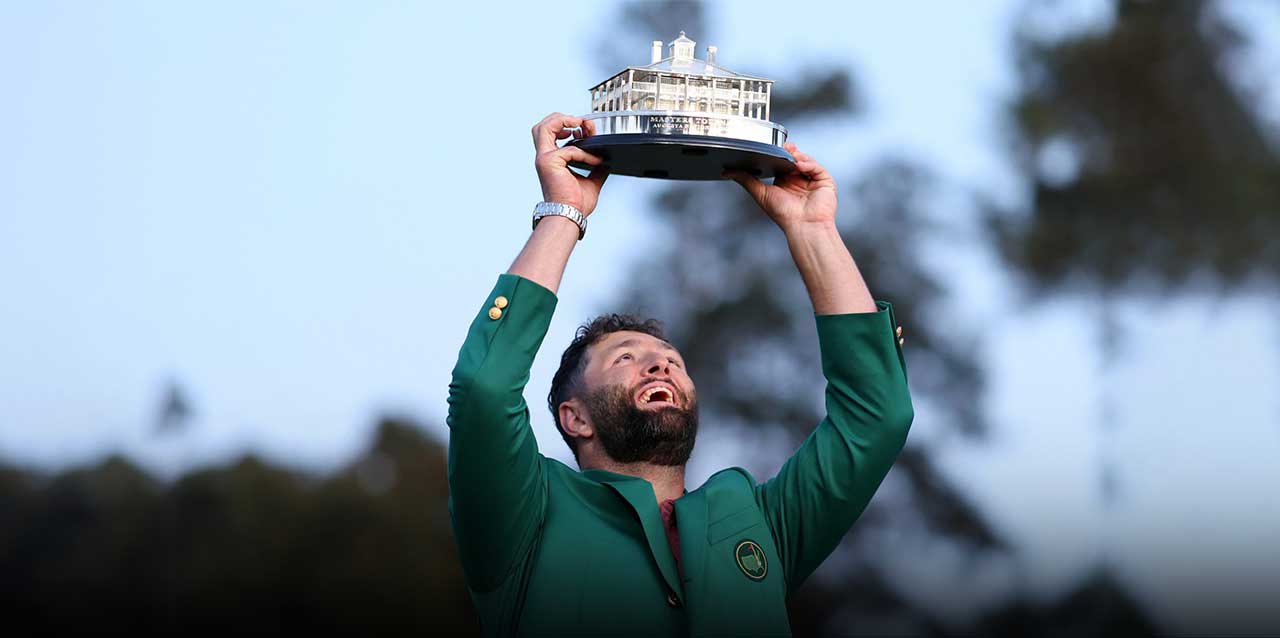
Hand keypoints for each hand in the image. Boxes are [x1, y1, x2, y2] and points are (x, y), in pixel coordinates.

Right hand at [532, 112, 609, 215]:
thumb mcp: (591, 181)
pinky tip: (595, 162)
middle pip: (542, 125)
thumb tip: (606, 161)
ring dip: (564, 121)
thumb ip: (595, 168)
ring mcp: (544, 159)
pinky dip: (585, 153)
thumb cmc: (575, 204)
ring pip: (544, 127)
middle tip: (581, 123)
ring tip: (582, 126)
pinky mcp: (549, 162)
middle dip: (562, 118)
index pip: (551, 133)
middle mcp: (544, 158)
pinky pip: (569, 148)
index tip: (585, 129)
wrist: (570, 216)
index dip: (567, 125)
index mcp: (551, 160)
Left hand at [722, 142, 836, 231]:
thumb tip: (726, 172)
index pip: (783, 162)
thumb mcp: (760, 193)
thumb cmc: (783, 214)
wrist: (803, 225)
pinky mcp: (825, 181)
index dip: (779, 153)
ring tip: (792, 155)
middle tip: (785, 146)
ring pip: (806, 160)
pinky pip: (817, 167)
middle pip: (795, 158)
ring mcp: (812, 180)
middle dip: (790, 151)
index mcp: (785, 182)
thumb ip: (745, 180)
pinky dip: (809, 163)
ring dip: (799, 156)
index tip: (775, 146)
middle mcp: (799, 180)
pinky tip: (800, 165)